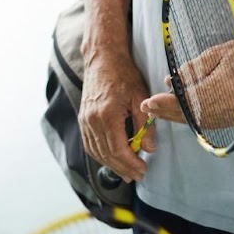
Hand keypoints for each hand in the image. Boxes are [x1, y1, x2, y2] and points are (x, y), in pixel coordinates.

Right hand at [79, 53, 152, 182]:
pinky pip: (90, 144)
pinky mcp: (83, 119)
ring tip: (126, 173)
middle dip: (123, 168)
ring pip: (97, 152)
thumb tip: (150, 149)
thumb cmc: (123, 74)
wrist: (102, 58)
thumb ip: (145, 124)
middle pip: (107, 154)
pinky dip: (101, 155)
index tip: (142, 170)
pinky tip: (112, 159)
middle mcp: (92, 120)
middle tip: (137, 176)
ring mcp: (85, 121)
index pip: (118, 149)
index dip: (131, 164)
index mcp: (107, 115)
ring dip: (111, 165)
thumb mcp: (140, 97)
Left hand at [141, 41, 233, 130]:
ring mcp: (230, 117)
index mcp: (222, 88)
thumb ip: (191, 69)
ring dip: (174, 117)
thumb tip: (169, 82)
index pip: (187, 100)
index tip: (149, 100)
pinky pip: (204, 123)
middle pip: (189, 114)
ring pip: (195, 121)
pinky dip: (187, 119)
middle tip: (146, 107)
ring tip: (156, 111)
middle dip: (165, 111)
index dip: (166, 102)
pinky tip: (175, 114)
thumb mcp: (216, 53)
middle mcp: (226, 108)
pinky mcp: (231, 120)